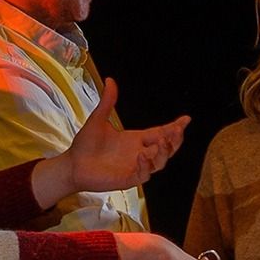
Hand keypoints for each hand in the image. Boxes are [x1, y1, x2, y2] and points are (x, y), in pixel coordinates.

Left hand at [64, 82, 189, 196]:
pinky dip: (145, 166)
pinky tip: (142, 155)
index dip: (174, 127)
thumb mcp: (98, 120)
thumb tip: (110, 80)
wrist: (72, 164)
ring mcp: (135, 167)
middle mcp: (139, 153)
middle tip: (178, 130)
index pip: (160, 133)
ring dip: (163, 153)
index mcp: (135, 139)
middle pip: (166, 148)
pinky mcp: (127, 179)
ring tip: (162, 142)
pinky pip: (143, 175)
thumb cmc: (85, 145)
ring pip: (159, 163)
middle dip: (175, 140)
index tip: (186, 119)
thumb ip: (108, 102)